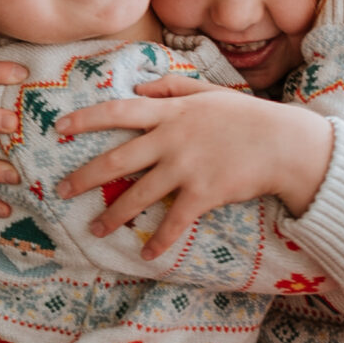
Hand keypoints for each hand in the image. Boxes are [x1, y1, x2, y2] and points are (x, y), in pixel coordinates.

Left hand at [56, 79, 332, 255]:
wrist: (284, 143)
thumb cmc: (247, 116)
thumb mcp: (208, 92)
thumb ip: (172, 88)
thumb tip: (139, 87)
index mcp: (170, 112)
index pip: (117, 111)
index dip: (85, 119)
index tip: (59, 127)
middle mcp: (171, 139)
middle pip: (117, 159)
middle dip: (85, 176)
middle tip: (62, 190)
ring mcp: (186, 167)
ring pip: (139, 194)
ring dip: (114, 215)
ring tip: (95, 229)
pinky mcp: (203, 193)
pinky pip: (174, 222)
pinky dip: (160, 240)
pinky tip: (147, 255)